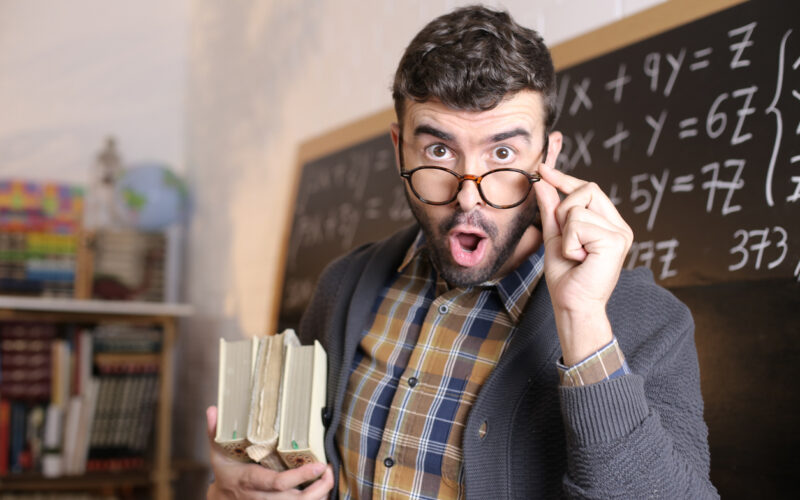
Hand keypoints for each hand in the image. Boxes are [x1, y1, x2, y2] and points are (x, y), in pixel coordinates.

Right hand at [206, 406, 333, 499]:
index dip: (300, 476)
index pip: (278, 483)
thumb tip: (212, 409)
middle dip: (317, 488)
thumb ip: (215, 432)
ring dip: (319, 496)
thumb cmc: (225, 473)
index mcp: (249, 481)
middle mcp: (261, 498)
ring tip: (329, 478)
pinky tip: (322, 490)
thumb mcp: (217, 453)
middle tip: (330, 470)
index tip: (319, 465)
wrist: (221, 498)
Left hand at [533, 161, 632, 364]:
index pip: (589, 188)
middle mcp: (619, 226)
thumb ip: (551, 209)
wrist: (573, 305)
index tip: (542, 169)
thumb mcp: (555, 236)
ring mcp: (620, 233)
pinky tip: (579, 260)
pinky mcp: (615, 240)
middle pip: (586, 189)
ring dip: (565, 233)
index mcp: (608, 224)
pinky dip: (569, 243)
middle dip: (564, 211)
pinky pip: (578, 224)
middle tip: (568, 242)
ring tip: (575, 255)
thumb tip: (542, 181)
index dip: (565, 178)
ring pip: (577, 208)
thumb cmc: (566, 277)